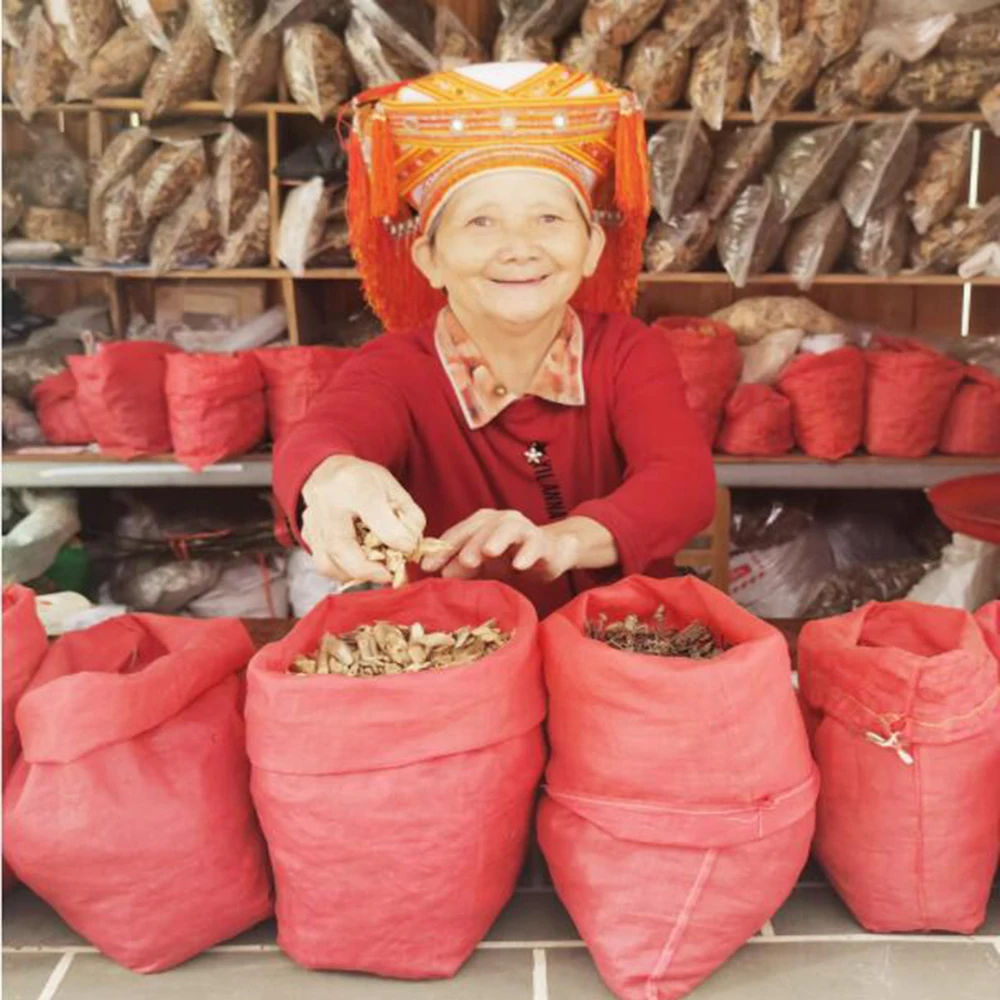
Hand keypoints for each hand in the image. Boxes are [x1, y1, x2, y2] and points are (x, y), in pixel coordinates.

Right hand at [301, 455, 425, 584]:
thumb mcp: (393, 487)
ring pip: (326, 562)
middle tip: (387, 575)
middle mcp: (327, 502)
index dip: (396, 538)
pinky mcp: (306, 534)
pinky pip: (322, 563)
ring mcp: (312, 520)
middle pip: (340, 546)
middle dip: (367, 570)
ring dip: (353, 575)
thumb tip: (411, 546)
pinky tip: (357, 564)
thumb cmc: (364, 480)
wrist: (328, 470)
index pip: (375, 516)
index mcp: (355, 484)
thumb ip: (409, 515)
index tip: (409, 549)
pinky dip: (342, 571)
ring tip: (372, 571)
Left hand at [420, 509, 579, 582]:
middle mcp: (500, 520)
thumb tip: (439, 575)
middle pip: (481, 529)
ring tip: (488, 552)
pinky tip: (520, 565)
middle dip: (469, 544)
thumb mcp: (483, 565)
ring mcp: (522, 528)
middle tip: (461, 561)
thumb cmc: (510, 557)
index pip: (458, 534)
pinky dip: (527, 554)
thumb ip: (461, 567)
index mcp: (481, 523)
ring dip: (497, 540)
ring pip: (508, 529)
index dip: (442, 549)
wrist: (550, 553)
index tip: (427, 567)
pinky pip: (534, 545)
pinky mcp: (542, 542)